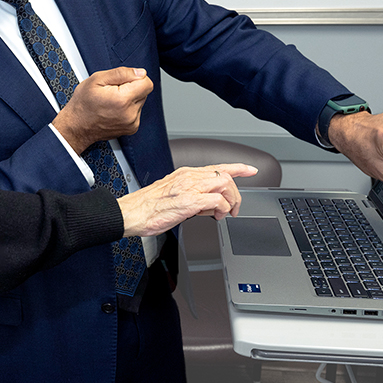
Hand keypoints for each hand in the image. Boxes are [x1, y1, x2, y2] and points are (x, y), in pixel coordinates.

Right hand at [52, 67, 153, 153]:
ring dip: (129, 99)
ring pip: (140, 101)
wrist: (77, 127)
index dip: (135, 78)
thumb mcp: (97, 79)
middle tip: (113, 91)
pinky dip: (128, 109)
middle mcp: (130, 114)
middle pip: (144, 92)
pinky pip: (136, 112)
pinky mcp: (132, 128)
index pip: (147, 83)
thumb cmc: (83, 104)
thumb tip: (140, 72)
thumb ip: (122, 73)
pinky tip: (114, 109)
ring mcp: (132, 123)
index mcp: (123, 100)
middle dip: (131, 88)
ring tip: (112, 102)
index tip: (122, 82)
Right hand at [117, 163, 258, 235]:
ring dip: (230, 200)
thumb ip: (194, 197)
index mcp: (185, 174)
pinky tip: (216, 216)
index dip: (238, 168)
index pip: (217, 167)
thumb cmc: (148, 207)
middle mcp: (188, 177)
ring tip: (224, 213)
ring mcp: (188, 187)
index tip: (251, 169)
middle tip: (234, 208)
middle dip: (236, 193)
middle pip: (225, 175)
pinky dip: (221, 208)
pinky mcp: (187, 201)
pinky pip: (216, 200)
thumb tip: (210, 206)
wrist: (131, 213)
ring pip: (224, 184)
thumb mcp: (174, 196)